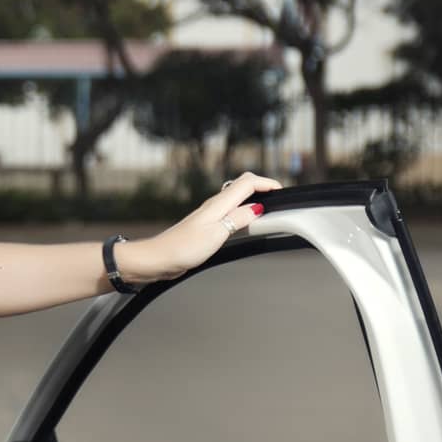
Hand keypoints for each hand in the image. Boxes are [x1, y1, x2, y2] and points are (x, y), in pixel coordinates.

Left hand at [141, 171, 283, 280]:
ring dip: (254, 198)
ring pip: (236, 198)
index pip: (246, 183)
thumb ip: (237, 219)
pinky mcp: (207, 226)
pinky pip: (230, 212)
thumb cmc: (181, 248)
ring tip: (269, 208)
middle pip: (242, 186)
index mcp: (218, 205)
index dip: (266, 183)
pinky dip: (244, 211)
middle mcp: (214, 206)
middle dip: (262, 187)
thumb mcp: (215, 234)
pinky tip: (247, 222)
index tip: (282, 191)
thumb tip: (257, 207)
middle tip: (279, 198)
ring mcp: (210, 215)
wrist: (158, 258)